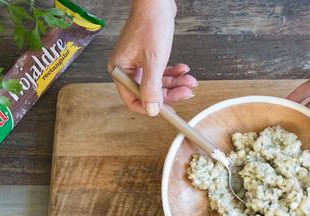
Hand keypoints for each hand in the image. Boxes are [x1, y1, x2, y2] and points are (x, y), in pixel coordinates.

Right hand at [108, 0, 196, 115]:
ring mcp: (136, 62)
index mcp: (120, 70)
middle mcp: (126, 67)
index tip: (169, 111)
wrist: (157, 1)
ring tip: (190, 80)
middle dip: (170, 93)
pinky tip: (183, 70)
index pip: (132, 99)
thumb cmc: (151, 24)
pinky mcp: (147, 56)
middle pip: (148, 91)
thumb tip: (152, 109)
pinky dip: (172, 73)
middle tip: (187, 91)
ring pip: (157, 82)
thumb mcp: (154, 60)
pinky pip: (160, 71)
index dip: (151, 107)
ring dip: (175, 83)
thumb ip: (151, 87)